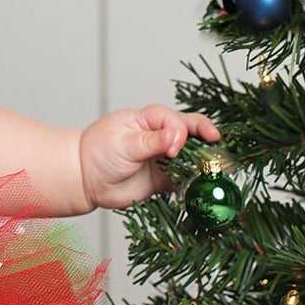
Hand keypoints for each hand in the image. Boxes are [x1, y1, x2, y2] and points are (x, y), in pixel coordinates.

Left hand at [78, 105, 220, 210]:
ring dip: (204, 159)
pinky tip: (203, 185)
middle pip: (191, 131)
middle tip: (217, 143)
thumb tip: (176, 135)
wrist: (87, 180)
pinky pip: (186, 178)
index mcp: (150, 120)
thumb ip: (150, 141)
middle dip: (206, 135)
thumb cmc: (100, 152)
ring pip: (192, 155)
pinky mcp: (165, 179)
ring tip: (216, 166)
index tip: (173, 150)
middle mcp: (161, 136)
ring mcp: (165, 157)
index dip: (180, 132)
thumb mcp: (123, 143)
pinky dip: (196, 181)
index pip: (175, 120)